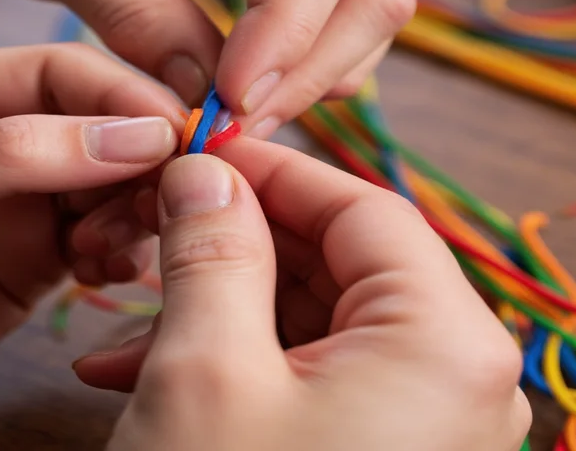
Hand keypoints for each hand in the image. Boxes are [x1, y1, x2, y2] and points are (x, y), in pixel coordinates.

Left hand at [0, 0, 415, 137]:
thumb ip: (136, 18)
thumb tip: (210, 102)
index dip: (286, 34)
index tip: (229, 106)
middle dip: (308, 70)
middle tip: (234, 129)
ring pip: (368, 1)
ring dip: (310, 73)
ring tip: (233, 112)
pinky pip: (340, 8)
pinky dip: (302, 59)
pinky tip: (245, 84)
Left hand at [0, 44, 182, 450]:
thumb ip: (0, 152)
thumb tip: (127, 134)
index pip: (55, 73)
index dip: (119, 94)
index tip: (174, 129)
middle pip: (93, 127)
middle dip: (138, 155)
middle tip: (172, 192)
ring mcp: (11, 206)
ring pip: (107, 185)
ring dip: (134, 206)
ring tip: (123, 241)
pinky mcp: (30, 264)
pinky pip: (100, 241)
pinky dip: (122, 249)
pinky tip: (109, 268)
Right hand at [74, 142, 530, 449]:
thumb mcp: (204, 369)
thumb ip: (212, 247)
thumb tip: (205, 169)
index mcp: (444, 343)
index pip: (362, 208)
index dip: (275, 172)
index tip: (205, 152)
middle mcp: (449, 379)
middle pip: (336, 262)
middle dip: (234, 242)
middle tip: (155, 225)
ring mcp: (412, 423)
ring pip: (308, 319)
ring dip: (215, 305)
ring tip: (126, 317)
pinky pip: (300, 375)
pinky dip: (227, 360)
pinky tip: (138, 369)